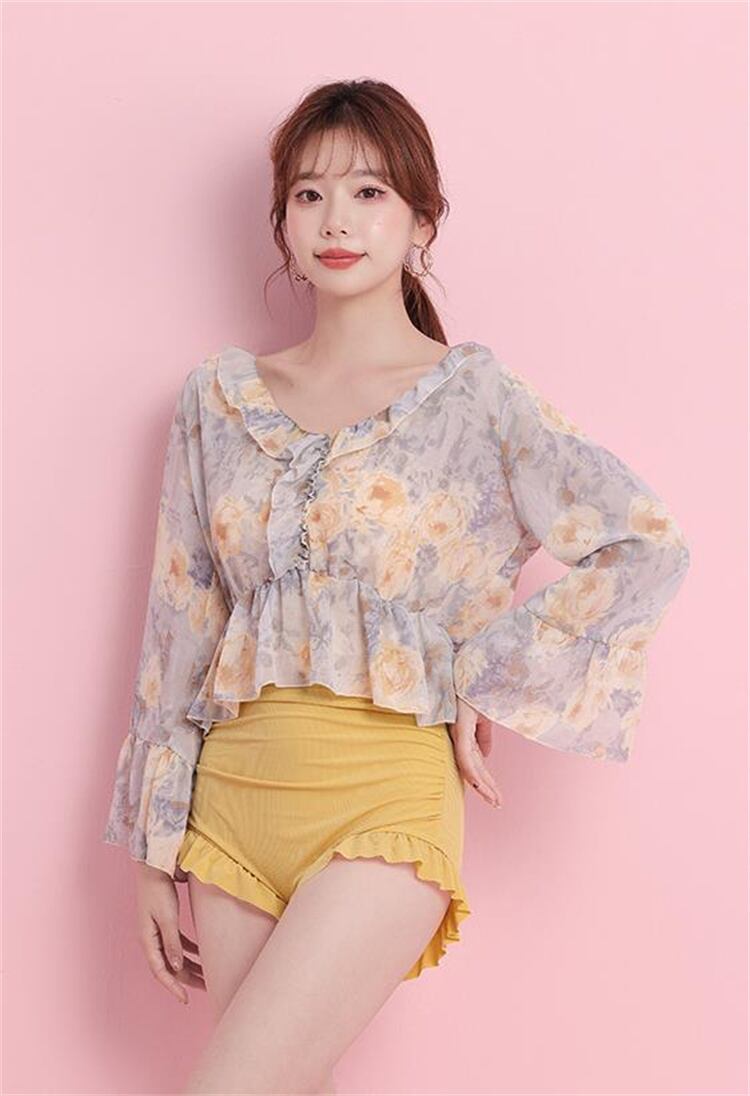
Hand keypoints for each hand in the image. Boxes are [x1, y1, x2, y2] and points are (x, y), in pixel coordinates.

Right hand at [134, 861, 205, 1004]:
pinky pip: (177, 943)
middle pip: (169, 967)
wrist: (154, 866)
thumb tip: (176, 968)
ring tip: (207, 975)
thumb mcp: (167, 917)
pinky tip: (201, 954)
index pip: (160, 972)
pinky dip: (189, 951)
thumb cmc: (158, 890)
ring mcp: (157, 931)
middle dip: (187, 979)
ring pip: (175, 956)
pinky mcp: (165, 922)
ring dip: (190, 966)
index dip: (173, 987)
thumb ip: (172, 943)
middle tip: (206, 988)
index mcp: (148, 940)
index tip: (185, 999)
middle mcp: (151, 939)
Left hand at [448, 697, 503, 808]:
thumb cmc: (474, 687)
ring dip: (482, 785)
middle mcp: (459, 735)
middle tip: (498, 805)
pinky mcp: (459, 726)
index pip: (475, 763)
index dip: (485, 780)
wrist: (473, 666)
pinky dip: (471, 770)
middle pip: (473, 768)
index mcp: (465, 733)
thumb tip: (486, 756)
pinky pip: (464, 753)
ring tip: (495, 801)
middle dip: (486, 788)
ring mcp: (458, 731)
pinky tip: (478, 783)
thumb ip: (483, 735)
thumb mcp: (484, 714)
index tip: (495, 796)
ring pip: (468, 765)